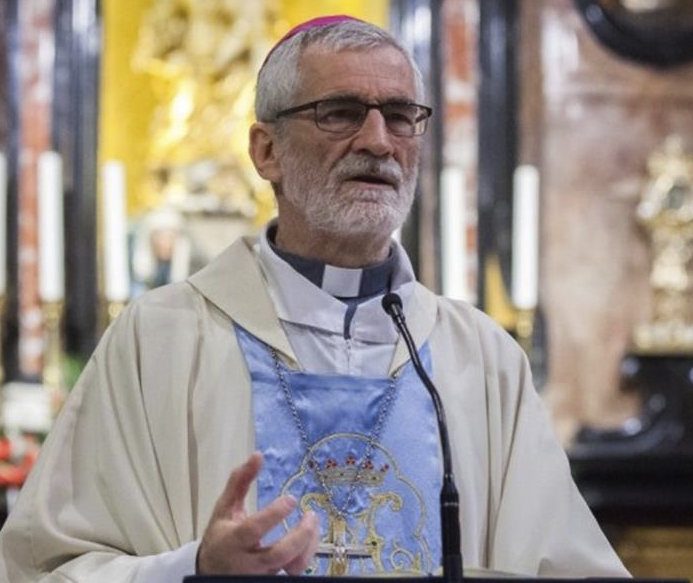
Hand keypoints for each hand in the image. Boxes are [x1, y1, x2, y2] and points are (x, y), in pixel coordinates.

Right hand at [197, 452, 319, 574]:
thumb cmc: (221, 535)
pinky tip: (310, 538)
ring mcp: (261, 574)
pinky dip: (306, 555)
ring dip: (308, 546)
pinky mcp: (271, 579)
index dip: (274, 515)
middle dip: (299, 536)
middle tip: (311, 515)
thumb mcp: (224, 508)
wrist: (212, 570)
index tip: (291, 499)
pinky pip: (295, 573)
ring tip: (313, 523)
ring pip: (291, 567)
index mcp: (233, 540)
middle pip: (278, 554)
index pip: (254, 529)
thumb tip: (257, 455)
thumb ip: (239, 481)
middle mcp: (247, 561)